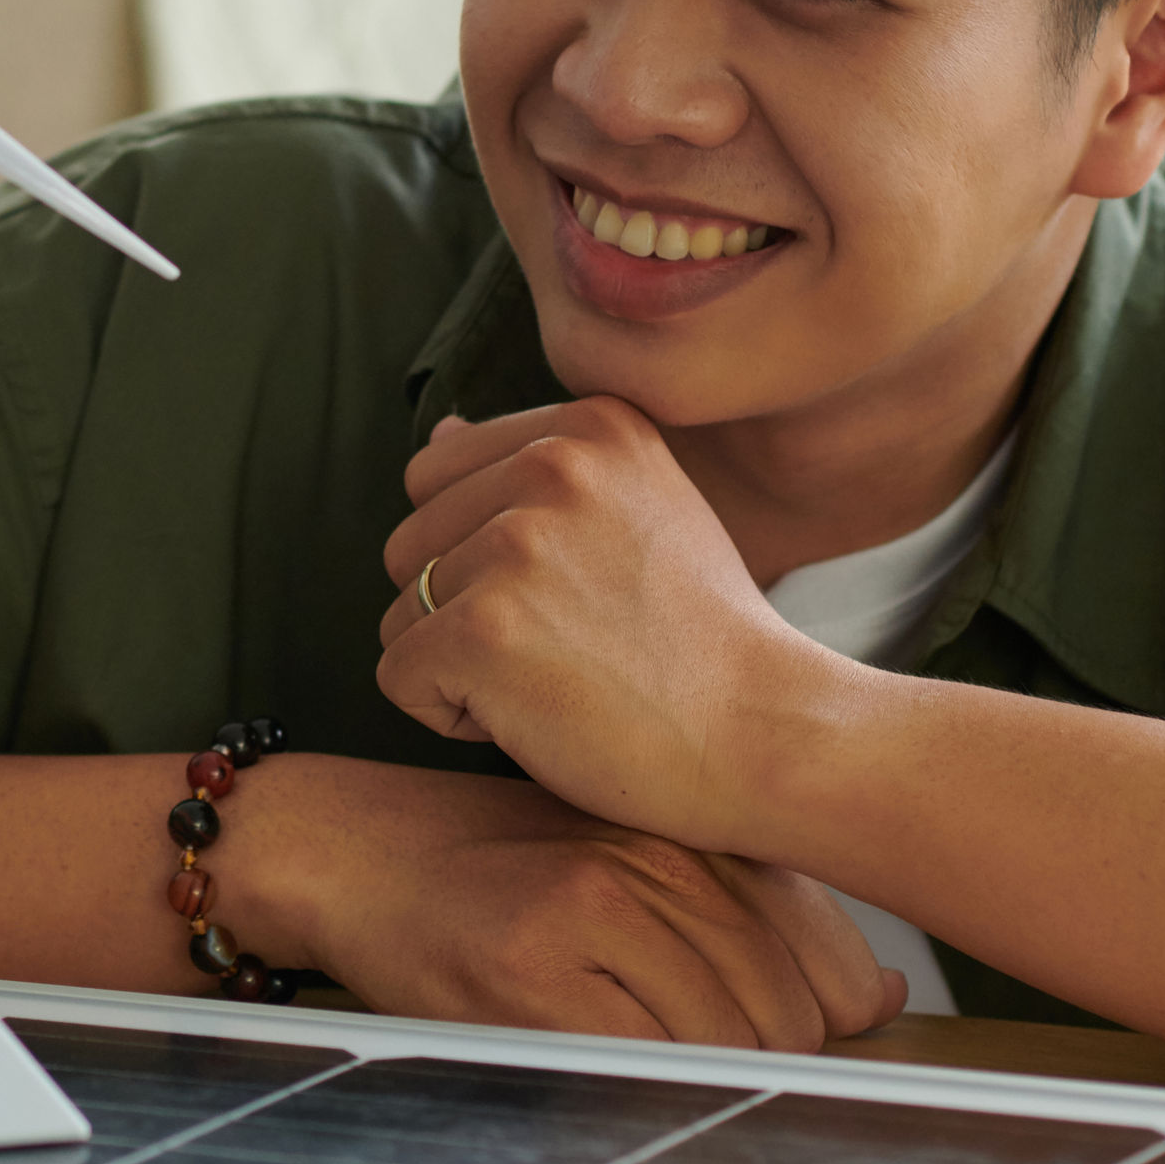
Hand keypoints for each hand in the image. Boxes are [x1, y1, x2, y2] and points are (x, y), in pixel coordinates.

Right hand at [246, 760, 902, 1049]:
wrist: (352, 849)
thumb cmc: (495, 860)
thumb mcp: (635, 855)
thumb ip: (754, 913)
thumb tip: (885, 997)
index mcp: (689, 828)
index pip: (833, 955)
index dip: (835, 1020)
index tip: (808, 1036)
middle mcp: (653, 860)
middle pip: (791, 1016)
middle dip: (771, 1060)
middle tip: (693, 1047)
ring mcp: (593, 915)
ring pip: (730, 1046)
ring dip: (705, 1077)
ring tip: (634, 1044)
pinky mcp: (533, 977)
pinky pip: (648, 1068)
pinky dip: (646, 1084)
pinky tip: (598, 1054)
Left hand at [375, 398, 855, 853]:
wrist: (766, 736)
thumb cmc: (701, 641)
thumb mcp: (642, 513)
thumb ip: (541, 470)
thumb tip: (441, 433)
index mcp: (589, 427)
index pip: (438, 475)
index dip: (482, 555)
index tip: (577, 594)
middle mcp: (551, 466)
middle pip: (409, 543)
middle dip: (463, 611)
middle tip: (570, 647)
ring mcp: (516, 547)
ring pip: (401, 613)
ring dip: (459, 666)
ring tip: (562, 678)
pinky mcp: (485, 631)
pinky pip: (398, 676)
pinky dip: (449, 715)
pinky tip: (537, 718)